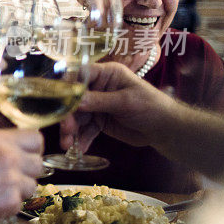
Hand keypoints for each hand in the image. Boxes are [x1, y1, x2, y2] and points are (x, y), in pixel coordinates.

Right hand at [0, 128, 44, 222]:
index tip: (25, 154)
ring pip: (32, 185)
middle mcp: (8, 157)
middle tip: (9, 175)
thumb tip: (15, 145)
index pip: (36, 138)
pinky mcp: (11, 202)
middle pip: (38, 163)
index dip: (31, 148)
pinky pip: (21, 202)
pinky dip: (9, 204)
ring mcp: (11, 181)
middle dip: (26, 170)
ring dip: (19, 189)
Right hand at [59, 62, 176, 150]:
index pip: (80, 74)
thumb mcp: (126, 102)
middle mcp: (98, 87)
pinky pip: (85, 129)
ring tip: (68, 145)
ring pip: (77, 116)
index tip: (58, 100)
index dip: (67, 85)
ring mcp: (98, 105)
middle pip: (74, 99)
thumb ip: (99, 101)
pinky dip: (81, 139)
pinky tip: (79, 149)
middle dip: (68, 115)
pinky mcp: (99, 121)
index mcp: (106, 74)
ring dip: (71, 131)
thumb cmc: (152, 107)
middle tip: (66, 130)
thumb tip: (75, 101)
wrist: (166, 130)